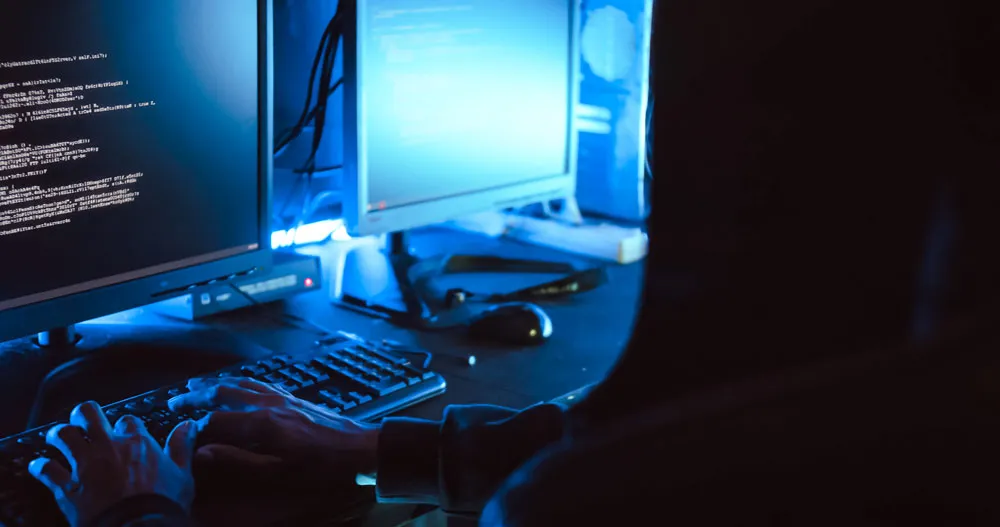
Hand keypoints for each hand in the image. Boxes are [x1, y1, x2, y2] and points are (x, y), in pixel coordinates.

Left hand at [28, 401, 196, 526]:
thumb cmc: (162, 504)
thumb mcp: (183, 474)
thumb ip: (182, 446)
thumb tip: (188, 425)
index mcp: (137, 442)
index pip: (127, 421)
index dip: (126, 425)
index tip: (126, 431)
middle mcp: (108, 447)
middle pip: (88, 415)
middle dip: (83, 415)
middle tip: (82, 420)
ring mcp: (85, 465)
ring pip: (63, 436)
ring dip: (58, 435)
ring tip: (57, 437)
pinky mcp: (68, 487)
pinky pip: (47, 470)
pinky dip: (40, 467)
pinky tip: (39, 467)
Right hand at [168, 377, 379, 478]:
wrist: (361, 450)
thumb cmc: (322, 467)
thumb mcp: (277, 472)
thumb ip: (238, 461)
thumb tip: (203, 452)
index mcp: (261, 423)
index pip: (215, 420)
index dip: (194, 427)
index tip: (179, 434)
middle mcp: (269, 403)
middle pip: (224, 392)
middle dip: (197, 396)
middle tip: (177, 401)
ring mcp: (284, 397)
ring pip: (242, 383)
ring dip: (217, 384)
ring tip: (199, 388)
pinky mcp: (296, 397)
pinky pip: (262, 383)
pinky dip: (242, 382)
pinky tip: (241, 386)